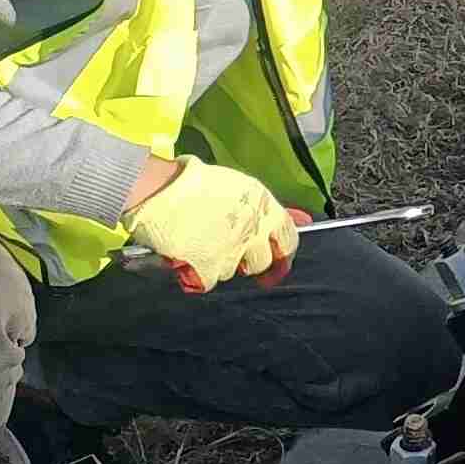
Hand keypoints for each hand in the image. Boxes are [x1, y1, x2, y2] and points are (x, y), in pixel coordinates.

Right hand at [124, 158, 301, 292]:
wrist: (158, 189)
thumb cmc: (194, 182)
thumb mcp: (241, 188)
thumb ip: (271, 209)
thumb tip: (305, 219)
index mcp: (264, 207)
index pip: (289, 239)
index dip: (283, 252)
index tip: (277, 259)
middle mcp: (253, 231)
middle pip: (261, 262)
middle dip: (247, 260)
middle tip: (226, 250)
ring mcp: (230, 251)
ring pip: (232, 271)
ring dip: (218, 264)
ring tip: (198, 245)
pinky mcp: (206, 267)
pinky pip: (208, 281)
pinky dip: (196, 274)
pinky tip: (185, 258)